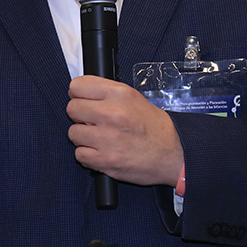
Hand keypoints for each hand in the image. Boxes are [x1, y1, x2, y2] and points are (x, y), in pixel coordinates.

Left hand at [67, 76, 183, 186]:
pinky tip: (101, 151)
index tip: (82, 100)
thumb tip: (80, 92)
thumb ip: (107, 93)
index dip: (78, 94)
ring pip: (73, 133)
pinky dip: (88, 155)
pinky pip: (79, 155)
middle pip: (72, 109)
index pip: (77, 86)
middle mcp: (112, 113)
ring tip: (99, 138)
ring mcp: (108, 138)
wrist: (174, 154)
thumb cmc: (155, 127)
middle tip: (92, 121)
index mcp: (119, 94)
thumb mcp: (134, 98)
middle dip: (80, 116)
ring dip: (83, 137)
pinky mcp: (106, 160)